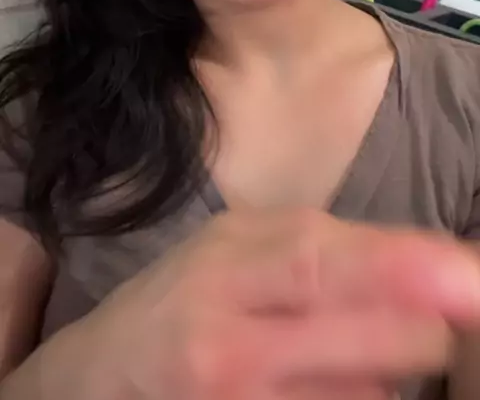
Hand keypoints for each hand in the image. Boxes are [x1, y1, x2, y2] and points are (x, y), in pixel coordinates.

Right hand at [83, 209, 479, 398]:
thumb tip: (423, 257)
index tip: (472, 282)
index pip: (332, 261)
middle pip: (376, 337)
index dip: (411, 269)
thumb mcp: (233, 247)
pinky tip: (317, 389)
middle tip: (412, 325)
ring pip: (372, 397)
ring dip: (383, 378)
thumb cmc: (181, 298)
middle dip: (420, 331)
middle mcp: (238, 337)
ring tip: (328, 360)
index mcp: (237, 262)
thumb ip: (316, 246)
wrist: (98, 377)